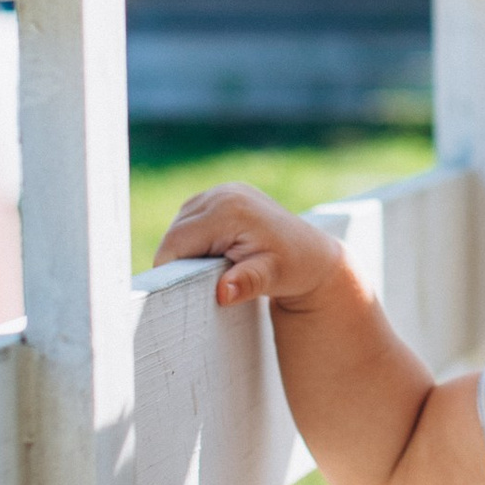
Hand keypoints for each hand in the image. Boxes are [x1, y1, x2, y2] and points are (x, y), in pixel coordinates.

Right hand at [153, 181, 344, 311]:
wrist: (313, 254)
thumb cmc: (294, 268)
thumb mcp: (272, 278)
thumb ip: (246, 283)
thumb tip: (223, 293)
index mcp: (229, 211)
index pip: (177, 242)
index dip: (171, 269)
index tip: (179, 293)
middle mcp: (222, 194)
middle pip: (175, 232)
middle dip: (180, 261)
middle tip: (202, 285)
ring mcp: (222, 190)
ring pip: (180, 225)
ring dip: (187, 250)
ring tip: (215, 269)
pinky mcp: (222, 194)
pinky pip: (192, 219)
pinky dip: (196, 238)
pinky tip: (218, 254)